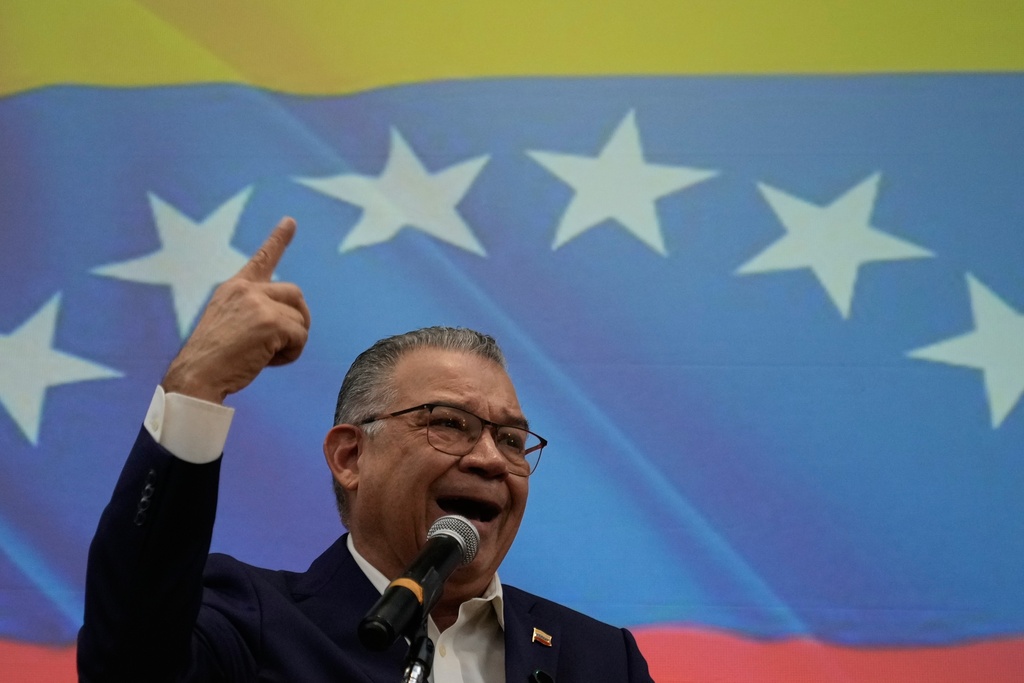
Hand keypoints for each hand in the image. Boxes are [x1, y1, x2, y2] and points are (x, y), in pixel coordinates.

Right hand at [161, 217, 310, 403]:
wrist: (197, 375)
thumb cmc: (213, 359)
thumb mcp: (229, 323)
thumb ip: (254, 311)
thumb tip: (288, 318)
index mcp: (234, 288)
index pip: (262, 259)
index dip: (279, 239)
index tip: (290, 222)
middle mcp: (247, 289)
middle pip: (295, 294)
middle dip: (299, 317)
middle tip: (287, 340)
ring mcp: (259, 303)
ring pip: (300, 320)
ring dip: (292, 341)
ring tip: (267, 355)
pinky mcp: (271, 322)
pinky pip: (301, 338)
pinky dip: (291, 354)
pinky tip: (268, 362)